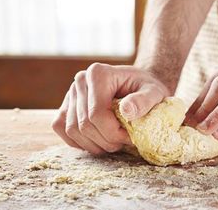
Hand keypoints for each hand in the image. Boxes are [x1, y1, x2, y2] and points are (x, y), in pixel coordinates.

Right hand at [52, 63, 169, 154]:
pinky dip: (79, 141)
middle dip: (106, 141)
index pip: (97, 113)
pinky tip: (98, 140)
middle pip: (84, 124)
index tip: (130, 137)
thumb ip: (144, 101)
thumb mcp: (154, 92)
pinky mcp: (65, 106)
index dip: (113, 133)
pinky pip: (62, 129)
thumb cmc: (146, 89)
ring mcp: (70, 93)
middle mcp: (80, 81)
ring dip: (94, 144)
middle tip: (124, 142)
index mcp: (98, 74)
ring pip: (72, 130)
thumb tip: (127, 110)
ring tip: (113, 142)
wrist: (138, 85)